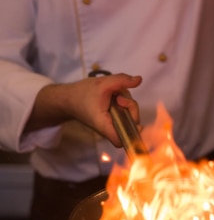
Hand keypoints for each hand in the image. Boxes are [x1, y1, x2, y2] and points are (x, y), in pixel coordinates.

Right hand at [26, 72, 141, 147]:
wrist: (69, 98)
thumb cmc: (82, 93)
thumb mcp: (103, 83)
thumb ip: (121, 80)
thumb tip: (139, 80)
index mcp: (104, 124)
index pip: (121, 140)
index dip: (131, 133)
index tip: (132, 117)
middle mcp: (109, 128)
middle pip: (130, 124)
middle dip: (130, 108)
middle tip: (119, 98)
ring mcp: (111, 124)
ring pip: (129, 116)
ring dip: (127, 103)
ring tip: (115, 95)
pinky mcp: (112, 119)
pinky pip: (125, 113)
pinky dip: (123, 103)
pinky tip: (115, 97)